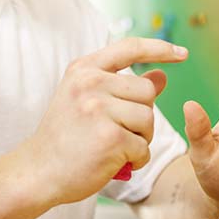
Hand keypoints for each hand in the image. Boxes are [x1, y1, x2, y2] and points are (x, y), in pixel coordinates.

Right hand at [21, 37, 187, 205]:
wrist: (38, 171)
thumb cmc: (65, 136)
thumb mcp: (88, 100)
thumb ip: (124, 86)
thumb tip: (162, 75)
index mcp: (84, 69)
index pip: (130, 48)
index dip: (159, 49)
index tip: (181, 53)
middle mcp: (90, 83)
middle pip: (146, 91)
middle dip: (142, 115)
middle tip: (120, 132)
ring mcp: (99, 109)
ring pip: (148, 119)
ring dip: (140, 139)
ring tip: (116, 148)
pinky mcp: (110, 138)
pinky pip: (143, 146)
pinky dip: (136, 159)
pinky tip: (114, 162)